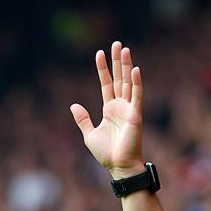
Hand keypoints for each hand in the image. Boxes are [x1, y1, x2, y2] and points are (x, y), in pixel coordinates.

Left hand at [70, 42, 143, 177]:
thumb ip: (83, 119)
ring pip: (128, 82)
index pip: (106, 84)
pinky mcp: (136, 115)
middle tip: (117, 44)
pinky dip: (136, 82)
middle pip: (119, 78)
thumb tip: (73, 105)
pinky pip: (137, 95)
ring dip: (127, 66)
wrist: (118, 166)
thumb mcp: (89, 134)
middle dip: (117, 61)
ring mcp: (129, 109)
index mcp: (109, 109)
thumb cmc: (106, 153)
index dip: (103, 69)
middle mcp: (120, 106)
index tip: (99, 53)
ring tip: (125, 49)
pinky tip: (135, 69)